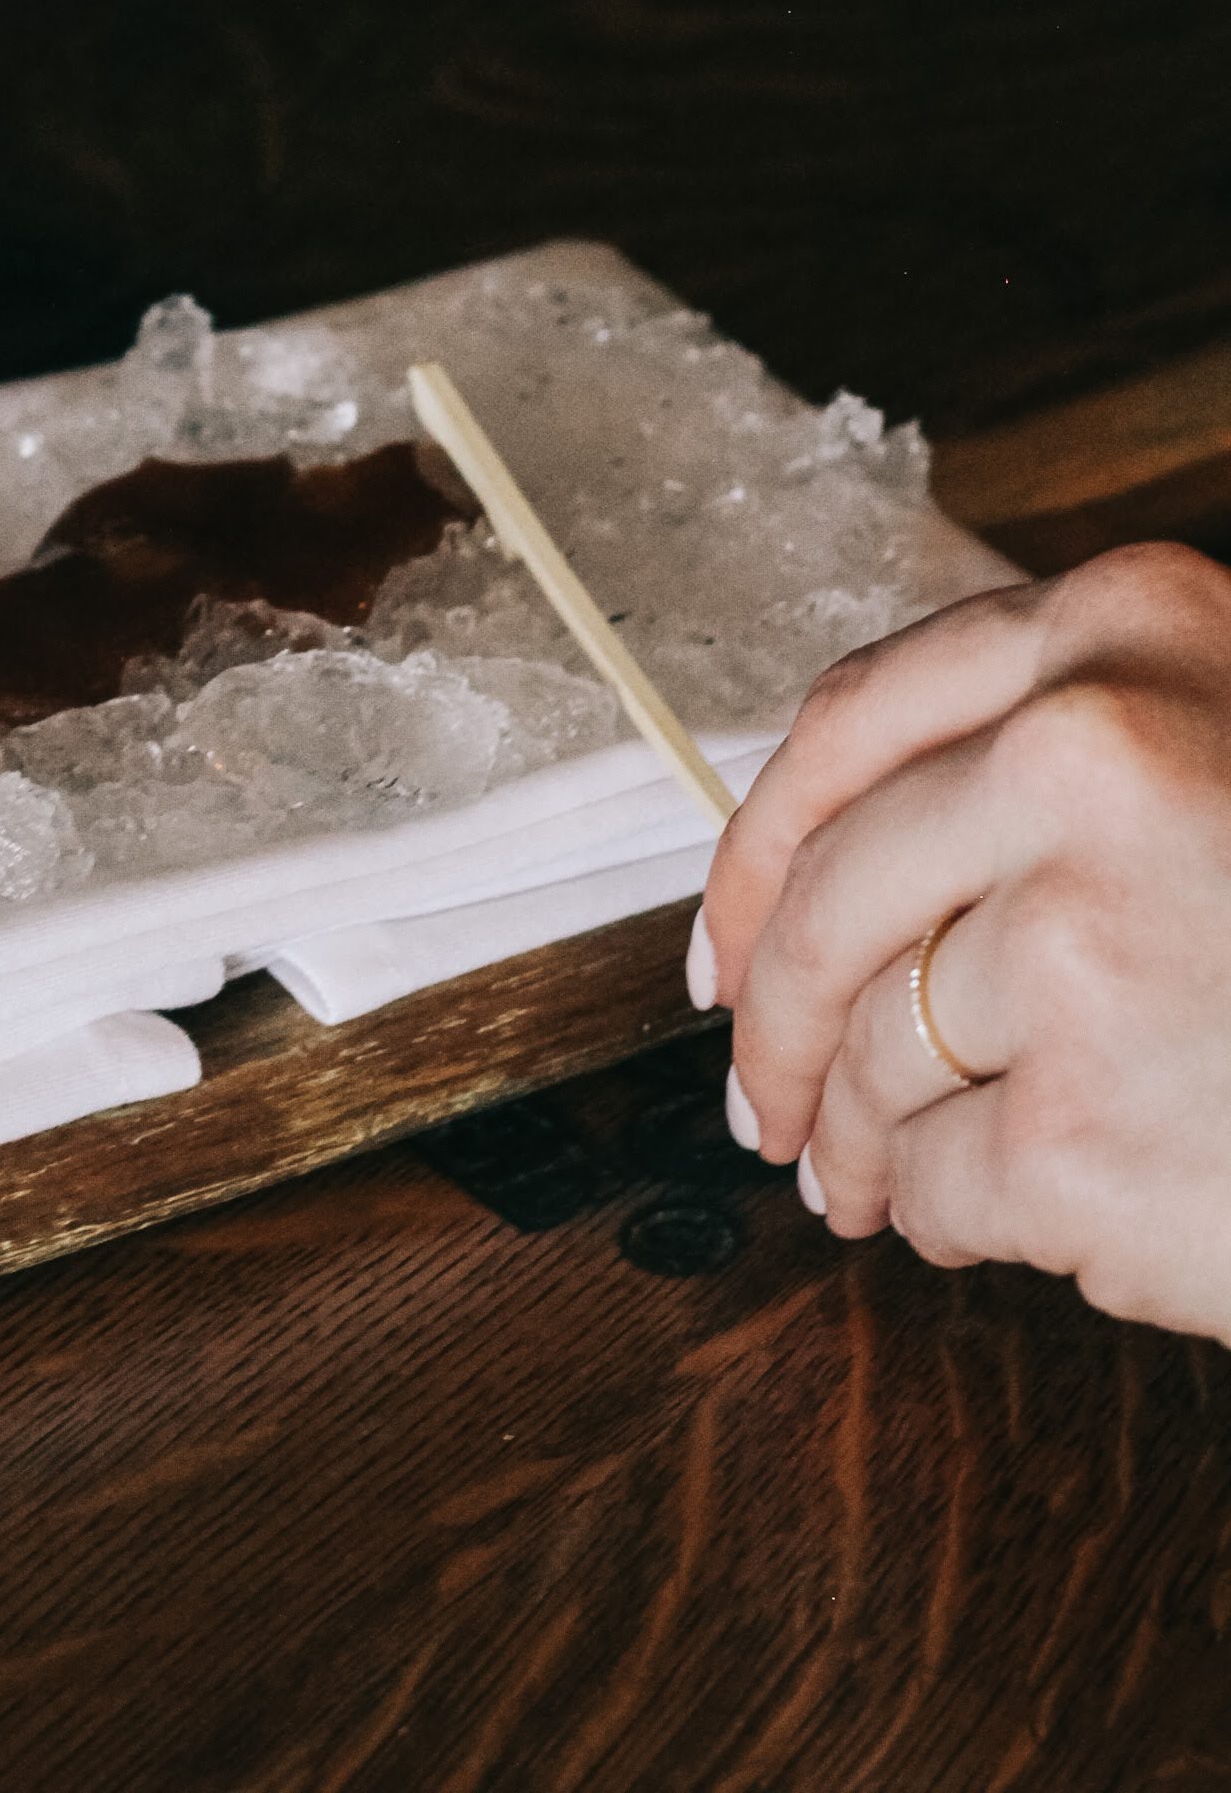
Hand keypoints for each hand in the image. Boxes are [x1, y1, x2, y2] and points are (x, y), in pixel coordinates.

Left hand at [697, 540, 1230, 1338]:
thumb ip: (1062, 754)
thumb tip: (829, 854)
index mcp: (1128, 634)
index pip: (855, 718)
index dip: (762, 837)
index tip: (725, 923)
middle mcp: (1089, 760)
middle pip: (827, 894)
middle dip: (769, 1014)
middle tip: (756, 1089)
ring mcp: (1085, 946)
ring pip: (864, 1048)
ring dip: (847, 1134)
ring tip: (861, 1176)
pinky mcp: (1085, 1135)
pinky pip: (928, 1183)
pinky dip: (933, 1218)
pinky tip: (988, 1220)